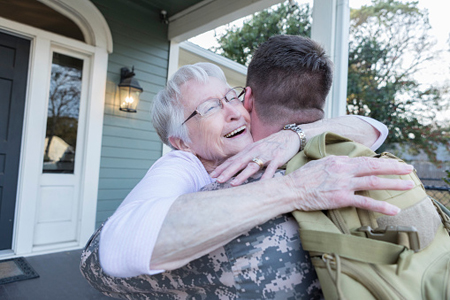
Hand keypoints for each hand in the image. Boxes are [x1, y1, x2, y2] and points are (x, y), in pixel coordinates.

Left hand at [210, 130, 299, 184]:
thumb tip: (234, 167)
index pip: (233, 159)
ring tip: (233, 184)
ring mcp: (266, 155)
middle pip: (239, 162)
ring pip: (252, 166)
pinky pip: (271, 169)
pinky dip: (265, 177)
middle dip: (227, 171)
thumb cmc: (271, 144)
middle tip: (217, 180)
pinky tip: (260, 185)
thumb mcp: (257, 148)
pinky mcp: (278, 158)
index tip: (212, 175)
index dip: (222, 167)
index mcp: (249, 149)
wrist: (290, 135)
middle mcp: (255, 151)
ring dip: (242, 175)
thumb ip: (246, 157)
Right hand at [287, 156, 414, 214]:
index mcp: (339, 160)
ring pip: (374, 181)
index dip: (381, 162)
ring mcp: (344, 183)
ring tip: (409, 186)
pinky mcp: (341, 198)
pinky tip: (394, 210)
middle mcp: (344, 169)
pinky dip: (381, 205)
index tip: (393, 164)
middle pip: (374, 166)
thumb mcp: (319, 163)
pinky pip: (365, 201)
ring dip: (394, 183)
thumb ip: (335, 162)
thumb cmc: (302, 177)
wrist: (291, 189)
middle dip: (394, 167)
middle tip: (409, 169)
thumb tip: (346, 161)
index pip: (365, 160)